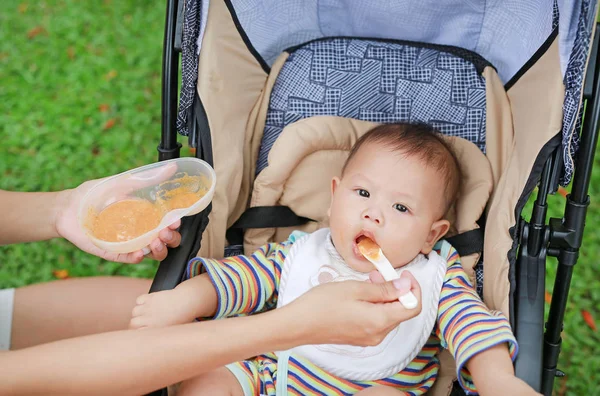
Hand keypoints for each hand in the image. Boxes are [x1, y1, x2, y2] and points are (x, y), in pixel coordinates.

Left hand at [54, 178, 180, 262]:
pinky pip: (128, 258)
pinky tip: (139, 253)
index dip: (176, 224)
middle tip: (166, 231)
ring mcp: (128, 242)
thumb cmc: (96, 193)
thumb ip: (149, 178)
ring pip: (152, 253)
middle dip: (171, 238)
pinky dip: (136, 258)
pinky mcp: (113, 252)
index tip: (176, 220)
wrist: (67, 207)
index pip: (169, 224)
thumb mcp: (125, 183)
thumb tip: (172, 167)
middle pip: (166, 241)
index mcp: (147, 215)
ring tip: (155, 242)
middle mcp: (140, 231)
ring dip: (159, 250)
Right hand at [285, 271, 420, 346]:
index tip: (404, 275)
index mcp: (380, 321)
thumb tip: (406, 286)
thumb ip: (383, 289)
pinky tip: (360, 294)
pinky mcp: (359, 338)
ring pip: (388, 315)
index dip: (413, 289)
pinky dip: (375, 305)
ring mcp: (368, 338)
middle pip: (400, 311)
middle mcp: (378, 334)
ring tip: (368, 280)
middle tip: (380, 273)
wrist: (298, 324)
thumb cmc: (322, 304)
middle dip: (396, 290)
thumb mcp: (355, 288)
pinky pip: (376, 321)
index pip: (412, 307)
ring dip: (384, 296)